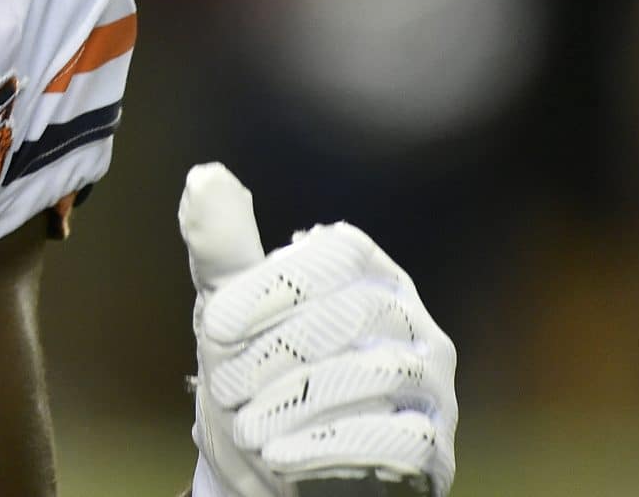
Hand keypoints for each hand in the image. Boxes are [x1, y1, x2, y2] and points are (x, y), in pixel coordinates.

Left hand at [178, 164, 457, 496]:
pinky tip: (282, 455)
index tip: (216, 323)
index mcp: (366, 273)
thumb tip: (205, 176)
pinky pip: (401, 439)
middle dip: (280, 351)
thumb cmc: (260, 371)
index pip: (339, 253)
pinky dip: (333, 446)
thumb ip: (223, 249)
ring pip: (381, 373)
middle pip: (356, 313)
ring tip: (249, 427)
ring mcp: (429, 383)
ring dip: (302, 400)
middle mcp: (409, 320)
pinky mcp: (433, 444)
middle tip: (225, 385)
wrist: (278, 461)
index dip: (278, 284)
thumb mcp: (230, 309)